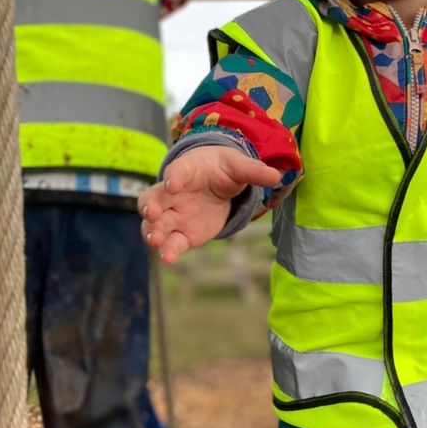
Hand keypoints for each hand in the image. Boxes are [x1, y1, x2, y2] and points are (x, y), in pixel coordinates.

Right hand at [138, 146, 281, 263]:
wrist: (217, 183)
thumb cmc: (222, 169)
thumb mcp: (238, 167)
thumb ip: (252, 171)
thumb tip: (275, 175)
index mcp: (186, 170)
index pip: (177, 171)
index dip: (174, 177)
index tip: (173, 183)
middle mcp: (172, 194)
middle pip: (154, 199)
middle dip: (151, 207)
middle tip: (152, 215)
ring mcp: (175, 215)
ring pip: (157, 225)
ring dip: (153, 233)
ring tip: (155, 242)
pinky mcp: (183, 235)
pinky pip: (172, 243)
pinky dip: (168, 251)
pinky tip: (168, 259)